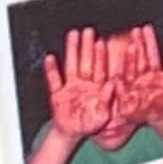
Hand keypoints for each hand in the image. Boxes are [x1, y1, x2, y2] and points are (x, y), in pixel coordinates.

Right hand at [41, 27, 118, 149]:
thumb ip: (106, 100)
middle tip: (88, 30)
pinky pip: (54, 81)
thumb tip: (113, 84)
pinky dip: (51, 70)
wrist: (71, 132)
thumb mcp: (101, 116)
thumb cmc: (89, 123)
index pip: (99, 69)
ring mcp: (70, 87)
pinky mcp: (57, 94)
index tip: (101, 41)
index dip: (100, 55)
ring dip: (71, 50)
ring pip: (71, 65)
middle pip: (85, 62)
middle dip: (86, 46)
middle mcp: (83, 84)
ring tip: (72, 34)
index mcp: (96, 88)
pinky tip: (50, 58)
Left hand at [104, 27, 162, 142]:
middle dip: (138, 44)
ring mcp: (155, 76)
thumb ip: (119, 96)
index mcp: (130, 83)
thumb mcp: (126, 110)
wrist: (158, 116)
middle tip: (135, 31)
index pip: (127, 68)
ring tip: (148, 29)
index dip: (125, 57)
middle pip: (140, 58)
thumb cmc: (139, 113)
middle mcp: (142, 76)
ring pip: (153, 57)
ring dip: (151, 43)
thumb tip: (112, 83)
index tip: (124, 45)